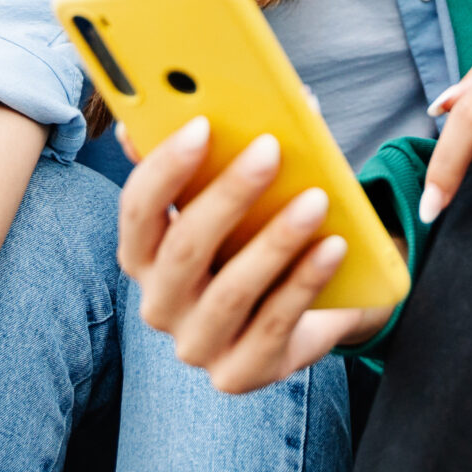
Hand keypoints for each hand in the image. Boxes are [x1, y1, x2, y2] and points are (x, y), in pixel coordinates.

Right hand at [118, 119, 388, 394]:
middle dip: (227, 195)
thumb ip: (213, 158)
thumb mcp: (235, 203)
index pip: (137, 211)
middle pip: (183, 248)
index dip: (165, 168)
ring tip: (315, 199)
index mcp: (143, 256)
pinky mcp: (240, 373)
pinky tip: (334, 245)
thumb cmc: (256, 242)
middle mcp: (159, 305)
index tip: (202, 124)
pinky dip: (306, 280)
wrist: (305, 311)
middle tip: (270, 149)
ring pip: (231, 290)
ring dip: (275, 240)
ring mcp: (198, 345)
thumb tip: (200, 98)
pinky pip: (275, 323)